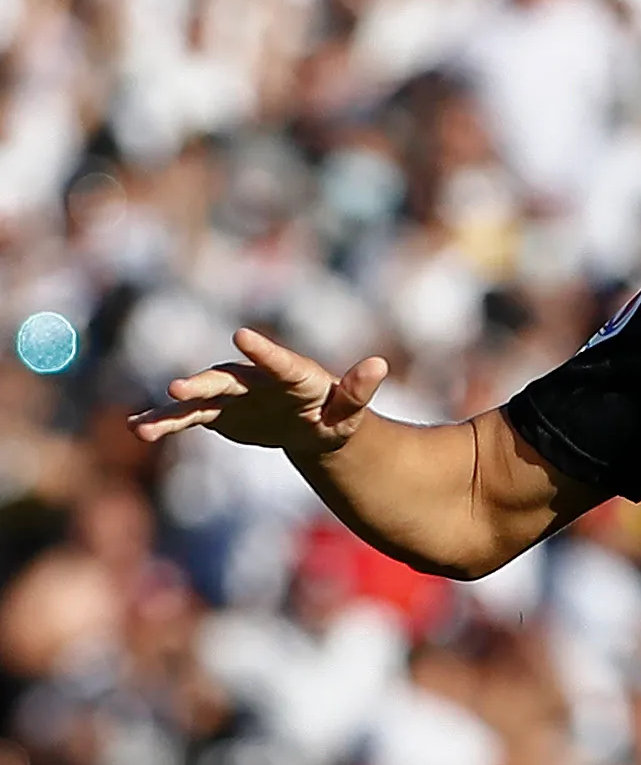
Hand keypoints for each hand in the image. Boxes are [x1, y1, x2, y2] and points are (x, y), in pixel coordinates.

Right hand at [130, 328, 389, 453]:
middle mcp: (254, 378)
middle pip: (226, 380)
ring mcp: (232, 395)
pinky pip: (188, 418)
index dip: (264, 351)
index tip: (244, 336)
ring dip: (171, 412)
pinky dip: (165, 422)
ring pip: (198, 401)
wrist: (312, 425)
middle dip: (203, 384)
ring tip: (141, 428)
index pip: (279, 362)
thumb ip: (359, 390)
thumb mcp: (351, 410)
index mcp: (291, 375)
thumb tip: (380, 364)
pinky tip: (136, 427)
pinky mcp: (218, 413)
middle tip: (179, 388)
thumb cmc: (336, 414)